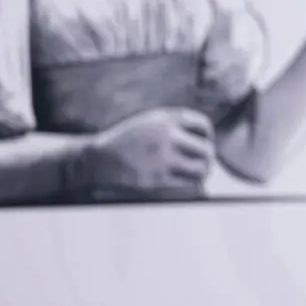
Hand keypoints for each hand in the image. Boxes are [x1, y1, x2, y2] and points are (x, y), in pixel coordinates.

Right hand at [83, 108, 214, 192]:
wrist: (97, 160)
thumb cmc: (127, 141)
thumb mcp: (150, 121)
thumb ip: (175, 124)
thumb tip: (205, 138)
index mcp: (166, 119)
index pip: (203, 125)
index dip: (207, 136)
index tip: (203, 143)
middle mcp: (166, 136)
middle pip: (207, 149)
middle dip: (208, 158)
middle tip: (204, 164)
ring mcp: (162, 159)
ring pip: (201, 169)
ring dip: (203, 173)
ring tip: (198, 175)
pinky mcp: (156, 180)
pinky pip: (188, 186)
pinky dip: (193, 187)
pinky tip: (188, 186)